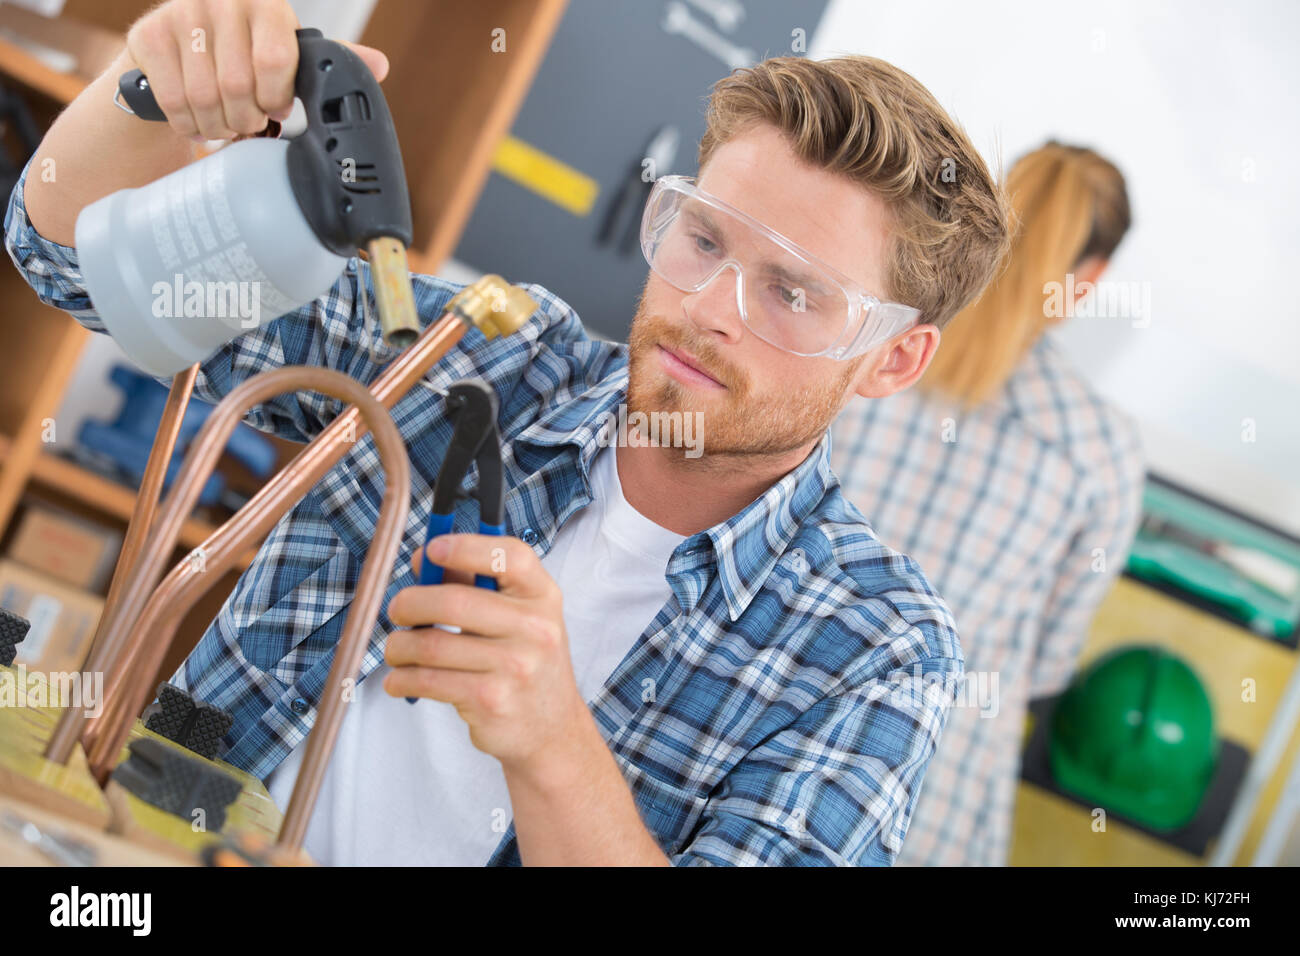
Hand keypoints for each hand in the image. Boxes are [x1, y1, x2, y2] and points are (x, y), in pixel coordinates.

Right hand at [124, 0, 388, 141]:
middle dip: (247, 119)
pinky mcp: (147, 35)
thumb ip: (326, 58)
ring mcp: (181, 14)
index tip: (276, 107)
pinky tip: (197, 122)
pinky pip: (174, 100)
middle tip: (248, 123)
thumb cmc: (242, 54)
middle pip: (239, 87)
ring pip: (206, 98)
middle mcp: (222, 0)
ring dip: (218, 126)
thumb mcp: (286, 52)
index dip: (277, 97)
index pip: (276, 61)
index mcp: (267, 4)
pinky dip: (189, 124)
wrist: (175, 51)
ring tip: (224, 124)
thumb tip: (380, 65)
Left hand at [384, 534, 590, 770]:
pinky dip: (402, 678)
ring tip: (397, 650)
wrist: (550, 729)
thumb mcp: (515, 616)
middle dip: (410, 603)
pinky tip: (401, 678)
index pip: (509, 557)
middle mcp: (536, 628)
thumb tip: (423, 559)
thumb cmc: (524, 663)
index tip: (431, 550)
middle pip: (455, 602)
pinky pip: (428, 680)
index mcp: (543, 596)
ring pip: (432, 644)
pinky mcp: (491, 700)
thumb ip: (473, 582)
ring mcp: (515, 666)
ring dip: (399, 646)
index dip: (465, 547)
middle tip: (397, 611)